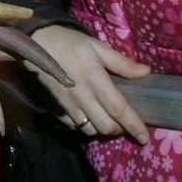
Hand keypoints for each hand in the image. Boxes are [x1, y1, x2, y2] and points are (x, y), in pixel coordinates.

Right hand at [27, 25, 150, 143]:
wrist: (35, 43)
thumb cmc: (68, 42)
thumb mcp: (96, 46)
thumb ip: (121, 62)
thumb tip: (146, 71)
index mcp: (95, 79)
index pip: (119, 109)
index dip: (134, 125)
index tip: (145, 138)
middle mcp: (82, 96)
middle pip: (106, 126)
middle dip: (118, 128)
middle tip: (122, 121)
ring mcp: (67, 104)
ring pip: (90, 130)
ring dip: (102, 128)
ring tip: (105, 118)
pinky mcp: (55, 108)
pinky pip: (74, 126)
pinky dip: (85, 126)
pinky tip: (87, 115)